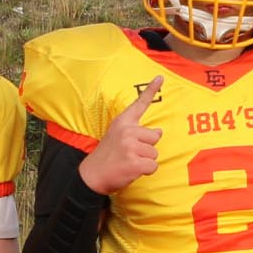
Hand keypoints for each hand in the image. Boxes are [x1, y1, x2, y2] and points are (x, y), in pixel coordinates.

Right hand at [80, 78, 165, 194]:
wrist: (91, 175)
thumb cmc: (107, 156)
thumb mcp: (117, 136)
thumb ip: (136, 131)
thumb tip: (159, 131)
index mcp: (122, 122)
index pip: (139, 104)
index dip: (151, 89)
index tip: (161, 77)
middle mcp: (127, 131)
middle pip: (155, 136)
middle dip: (147, 148)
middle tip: (130, 153)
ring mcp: (130, 146)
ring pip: (154, 153)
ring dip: (145, 161)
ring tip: (129, 162)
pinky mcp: (134, 162)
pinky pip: (153, 166)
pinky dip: (146, 171)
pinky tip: (132, 170)